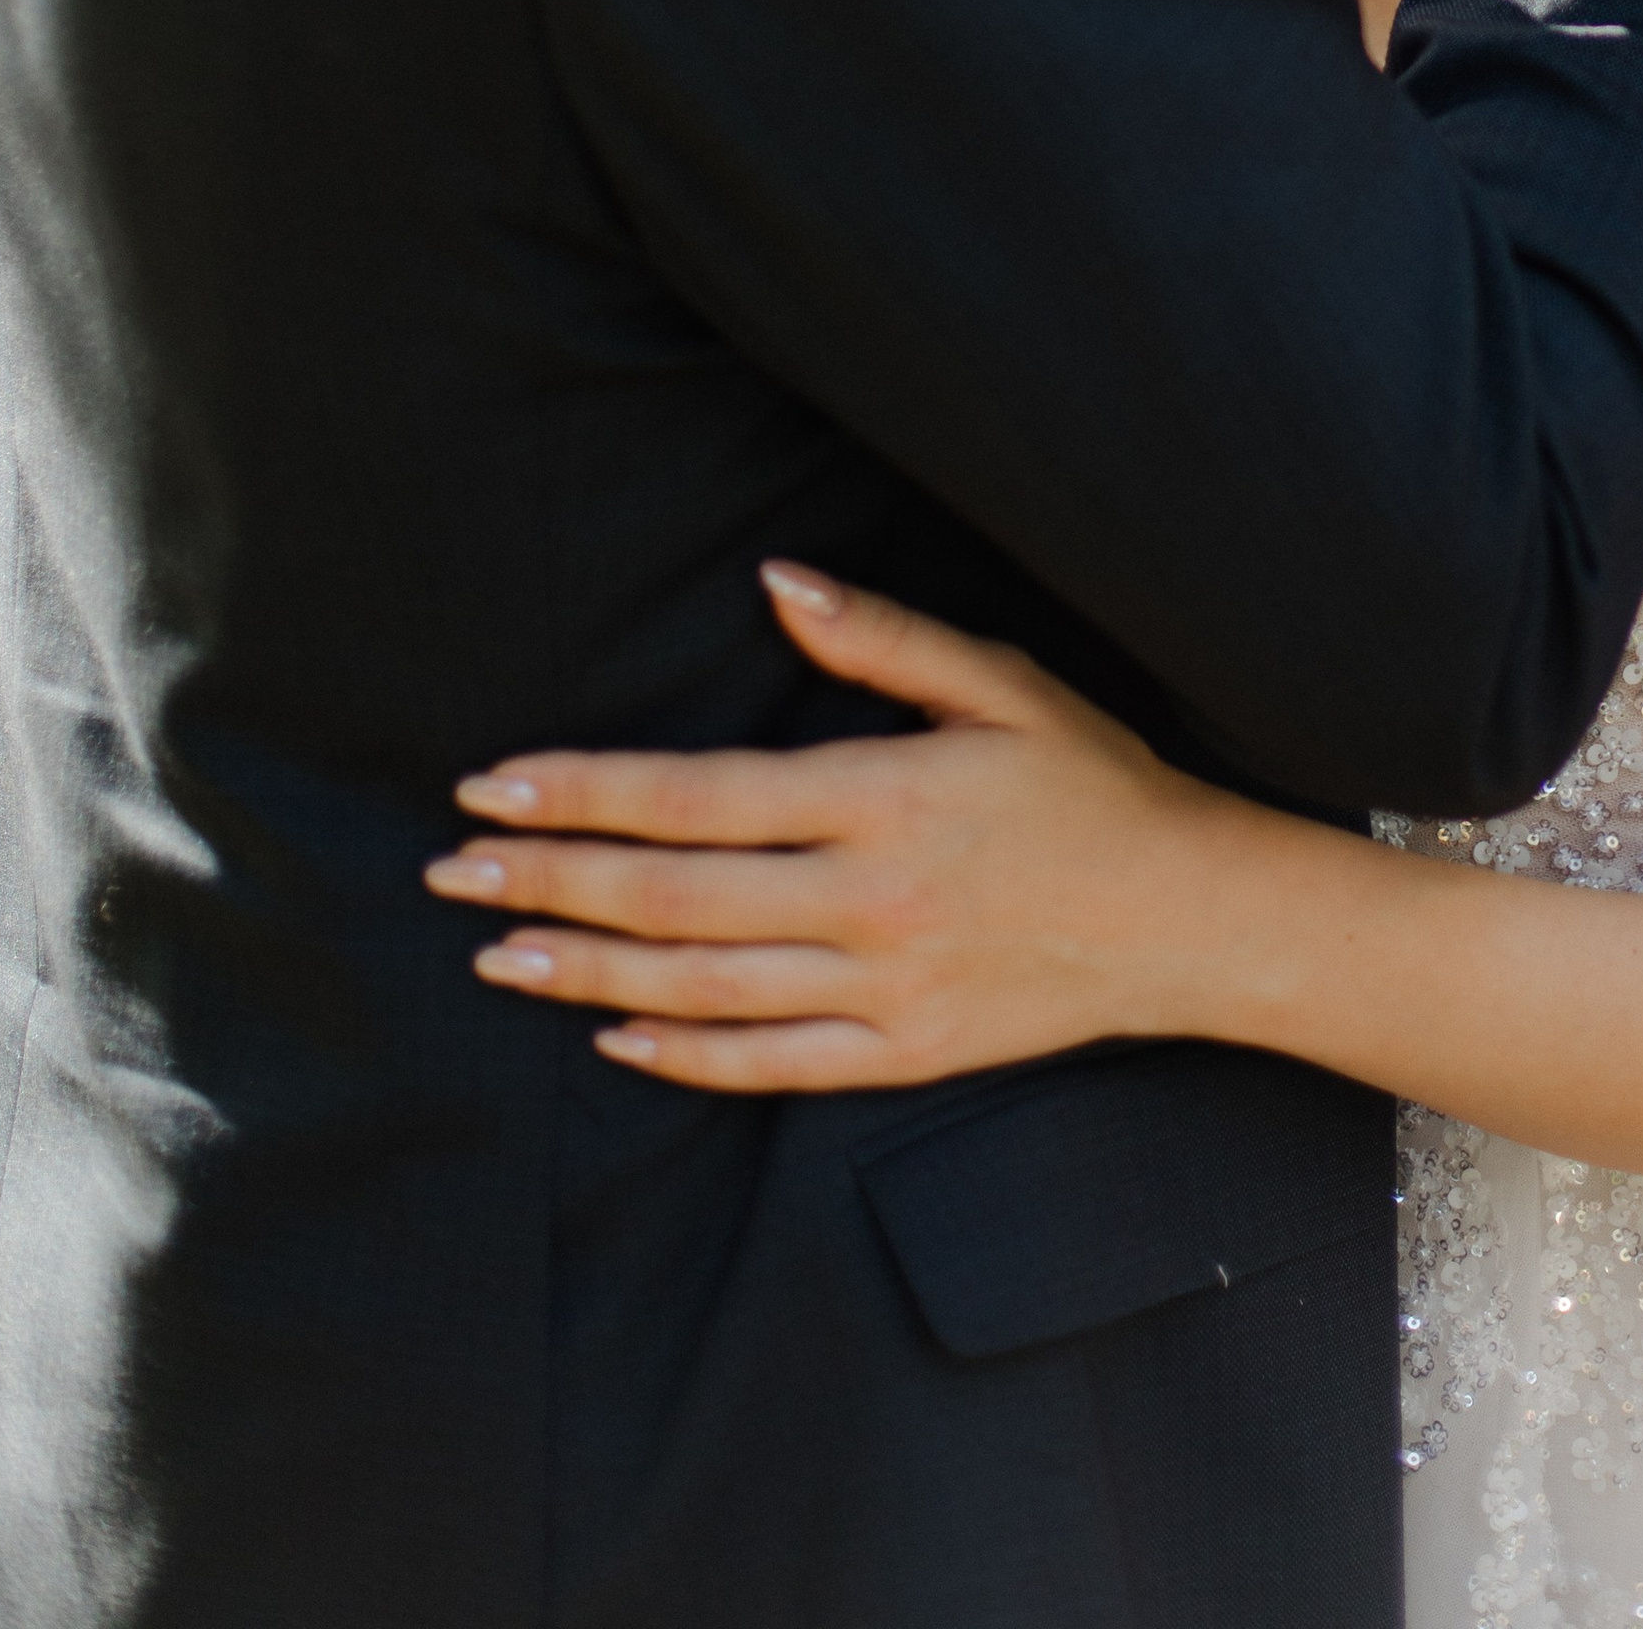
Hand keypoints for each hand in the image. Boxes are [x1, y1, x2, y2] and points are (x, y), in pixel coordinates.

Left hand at [422, 567, 1226, 1090]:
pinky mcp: (904, 1050)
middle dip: (551, 879)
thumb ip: (881, 637)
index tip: (492, 783)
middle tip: (451, 873)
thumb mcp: (1002, 681)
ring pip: (702, 988)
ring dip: (588, 970)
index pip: (695, 796)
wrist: (1191, 916)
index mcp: (884, 796)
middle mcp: (871, 900)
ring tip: (499, 952)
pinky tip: (613, 1033)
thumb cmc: (1093, 780)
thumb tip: (775, 580)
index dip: (584, 790)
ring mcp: (885, 987)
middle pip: (674, 897)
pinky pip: (770, 1062)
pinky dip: (684, 1052)